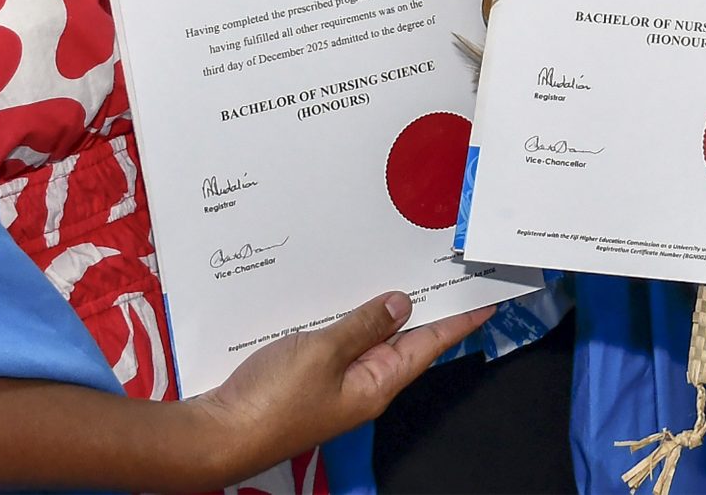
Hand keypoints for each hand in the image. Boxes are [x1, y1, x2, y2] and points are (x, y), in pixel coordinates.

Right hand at [183, 294, 487, 483]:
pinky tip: (344, 294)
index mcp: (376, 385)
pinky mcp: (308, 378)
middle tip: (445, 272)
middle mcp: (362, 385)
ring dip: (380, 309)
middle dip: (423, 307)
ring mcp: (334, 383)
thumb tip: (402, 304)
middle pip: (402, 341)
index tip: (486, 302)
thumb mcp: (323, 353)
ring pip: (366, 339)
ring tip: (401, 271)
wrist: (219, 434)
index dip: (457, 321)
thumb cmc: (272, 401)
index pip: (429, 346)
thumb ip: (363, 326)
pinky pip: (338, 342)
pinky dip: (346, 317)